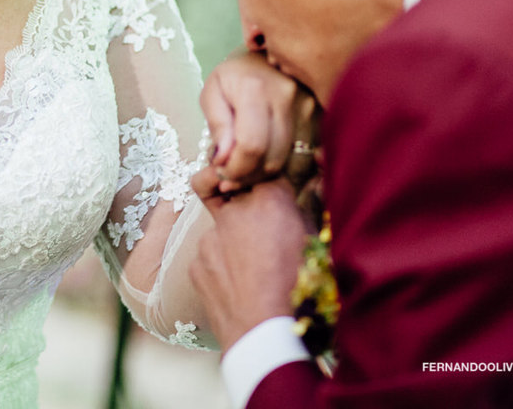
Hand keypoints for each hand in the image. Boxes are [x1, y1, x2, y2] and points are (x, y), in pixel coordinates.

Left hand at [189, 178, 309, 351]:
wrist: (264, 338)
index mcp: (269, 201)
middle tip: (267, 238)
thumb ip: (308, 209)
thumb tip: (311, 185)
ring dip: (236, 241)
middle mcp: (235, 212)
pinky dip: (222, 266)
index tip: (278, 200)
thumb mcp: (317, 246)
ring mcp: (210, 237)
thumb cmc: (302, 293)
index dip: (273, 187)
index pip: (267, 175)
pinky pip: (210, 256)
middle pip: (240, 198)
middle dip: (251, 211)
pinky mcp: (195, 263)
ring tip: (257, 273)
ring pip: (224, 229)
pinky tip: (241, 288)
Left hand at [199, 50, 319, 194]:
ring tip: (247, 168)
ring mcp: (308, 107)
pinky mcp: (319, 117)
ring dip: (265, 175)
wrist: (265, 56)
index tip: (222, 173)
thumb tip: (223, 160)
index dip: (236, 169)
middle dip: (248, 177)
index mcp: (256, 89)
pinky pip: (303, 156)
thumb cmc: (233, 75)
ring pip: (289, 162)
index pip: (251, 146)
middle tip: (231, 176)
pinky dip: (282, 166)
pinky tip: (265, 161)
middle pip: (272, 158)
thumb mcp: (212, 93)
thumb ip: (217, 126)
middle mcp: (287, 97)